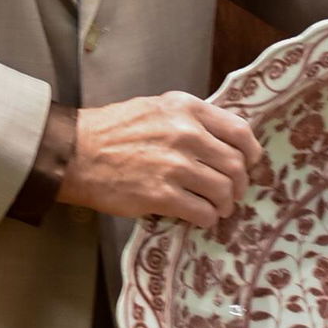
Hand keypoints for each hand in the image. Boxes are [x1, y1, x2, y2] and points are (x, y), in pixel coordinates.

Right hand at [59, 91, 262, 228]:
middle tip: (232, 193)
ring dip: (224, 205)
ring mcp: (175, 165)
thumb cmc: (114, 130)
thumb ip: (191, 120)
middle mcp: (186, 134)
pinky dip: (207, 219)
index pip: (239, 131)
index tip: (250, 163)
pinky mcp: (161, 195)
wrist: (76, 152)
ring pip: (223, 191)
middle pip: (236, 165)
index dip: (251, 152)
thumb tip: (223, 141)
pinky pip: (202, 212)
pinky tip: (200, 218)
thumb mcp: (157, 108)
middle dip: (239, 184)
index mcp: (187, 109)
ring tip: (217, 208)